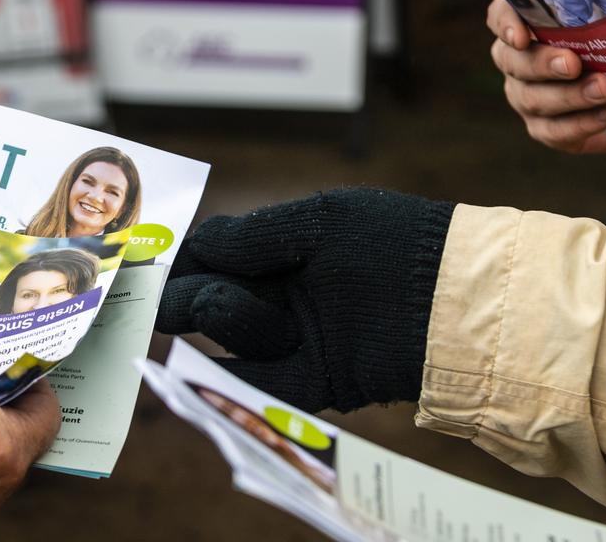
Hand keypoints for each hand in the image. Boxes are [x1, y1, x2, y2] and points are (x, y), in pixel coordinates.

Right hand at [156, 189, 453, 412]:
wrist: (453, 299)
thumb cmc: (393, 243)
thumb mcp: (323, 222)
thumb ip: (256, 235)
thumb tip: (195, 243)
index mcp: (282, 248)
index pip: (212, 253)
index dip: (180, 259)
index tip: (152, 264)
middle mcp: (283, 293)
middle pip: (209, 297)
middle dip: (184, 296)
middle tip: (165, 298)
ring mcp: (296, 338)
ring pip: (228, 334)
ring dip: (222, 319)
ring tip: (235, 306)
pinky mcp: (313, 381)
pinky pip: (257, 382)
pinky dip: (229, 376)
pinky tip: (203, 366)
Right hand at [486, 0, 605, 152]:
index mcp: (528, 24)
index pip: (500, 15)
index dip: (505, 23)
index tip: (522, 35)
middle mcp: (518, 61)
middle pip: (512, 61)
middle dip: (542, 63)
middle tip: (573, 63)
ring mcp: (527, 97)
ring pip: (531, 99)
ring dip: (569, 95)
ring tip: (605, 89)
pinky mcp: (546, 129)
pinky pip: (553, 131)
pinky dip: (581, 123)